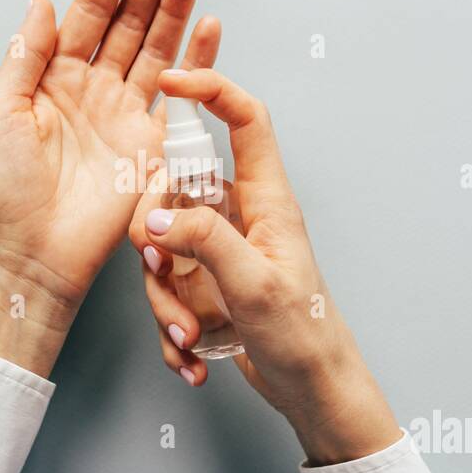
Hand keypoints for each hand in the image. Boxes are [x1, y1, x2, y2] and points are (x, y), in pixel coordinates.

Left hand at [0, 0, 221, 377]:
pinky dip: (197, 61)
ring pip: (155, 47)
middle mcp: (92, 88)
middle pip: (128, 20)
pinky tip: (208, 26)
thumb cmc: (3, 192)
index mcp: (52, 76)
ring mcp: (124, 114)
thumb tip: (42, 2)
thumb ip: (25, 56)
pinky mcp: (150, 144)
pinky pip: (177, 94)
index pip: (88, 11)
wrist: (31, 253)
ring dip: (175, 7)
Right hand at [128, 69, 400, 464]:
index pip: (245, 121)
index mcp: (266, 201)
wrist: (315, 392)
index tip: (170, 81)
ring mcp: (220, 253)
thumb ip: (205, 241)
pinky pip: (169, 293)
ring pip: (163, 249)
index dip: (210, 89)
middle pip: (176, 190)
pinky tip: (191, 359)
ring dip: (165, 299)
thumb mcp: (256, 286)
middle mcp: (240, 219)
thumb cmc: (305, 337)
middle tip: (161, 271)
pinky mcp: (207, 286)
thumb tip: (156, 218)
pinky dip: (172, 329)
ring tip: (191, 335)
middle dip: (156, 236)